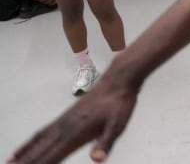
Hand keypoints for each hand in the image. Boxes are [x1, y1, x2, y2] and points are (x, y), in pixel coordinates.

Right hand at [7, 79, 137, 163]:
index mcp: (75, 133)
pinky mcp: (63, 118)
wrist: (117, 81)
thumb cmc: (118, 103)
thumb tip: (97, 158)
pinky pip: (41, 133)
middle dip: (25, 163)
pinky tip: (25, 149)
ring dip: (23, 155)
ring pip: (37, 143)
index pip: (51, 157)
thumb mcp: (117, 125)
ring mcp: (62, 122)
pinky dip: (29, 143)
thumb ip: (106, 143)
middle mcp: (64, 128)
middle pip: (39, 152)